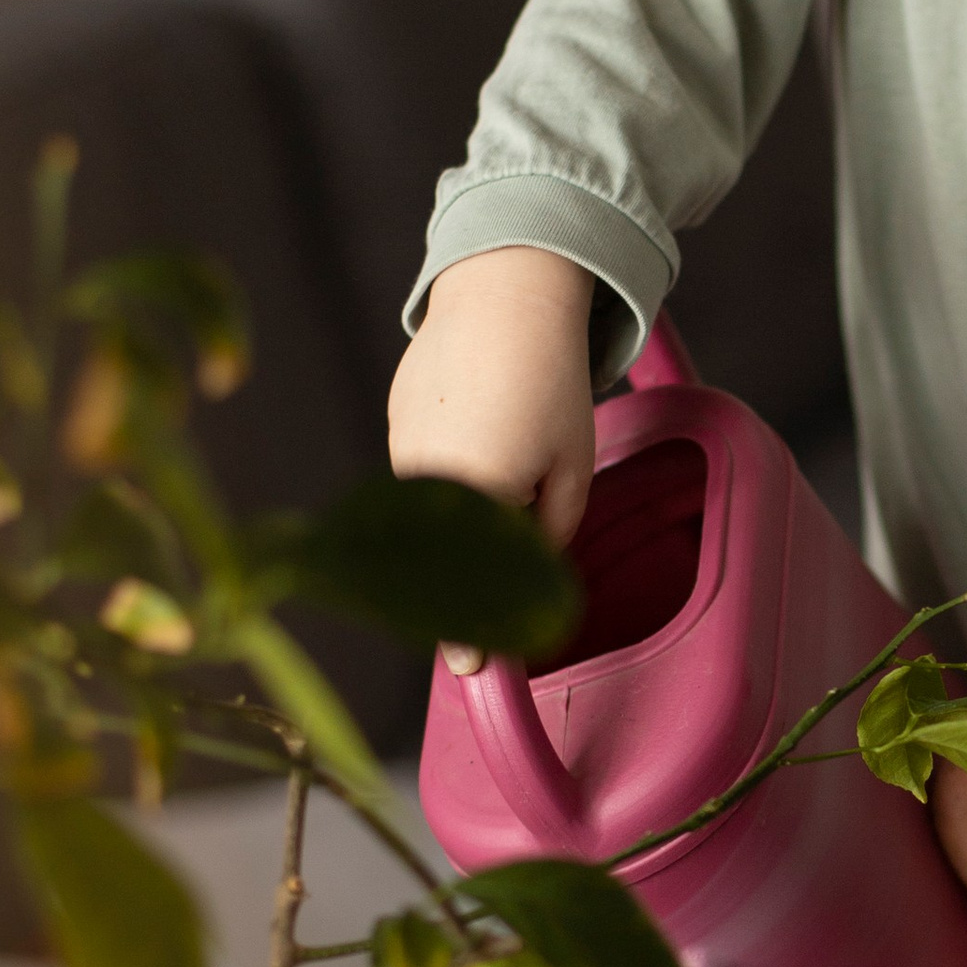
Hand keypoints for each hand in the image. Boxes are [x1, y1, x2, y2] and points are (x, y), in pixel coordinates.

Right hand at [388, 249, 598, 672]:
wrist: (504, 296)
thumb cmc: (550, 385)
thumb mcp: (571, 470)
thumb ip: (548, 535)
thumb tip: (528, 572)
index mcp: (474, 497)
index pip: (466, 587)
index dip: (464, 636)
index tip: (467, 670)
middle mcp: (423, 482)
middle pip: (444, 554)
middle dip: (465, 578)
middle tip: (489, 599)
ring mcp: (401, 452)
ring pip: (432, 512)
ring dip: (461, 517)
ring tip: (506, 469)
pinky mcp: (395, 425)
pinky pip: (422, 471)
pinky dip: (448, 474)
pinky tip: (483, 437)